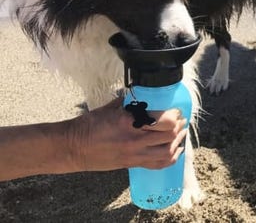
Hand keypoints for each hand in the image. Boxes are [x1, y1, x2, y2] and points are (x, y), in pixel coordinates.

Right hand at [64, 98, 187, 171]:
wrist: (72, 148)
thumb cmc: (88, 125)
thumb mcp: (110, 108)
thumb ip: (128, 102)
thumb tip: (141, 92)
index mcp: (129, 123)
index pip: (163, 121)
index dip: (174, 115)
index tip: (176, 110)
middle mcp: (134, 140)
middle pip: (169, 136)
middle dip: (178, 127)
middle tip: (180, 120)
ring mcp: (134, 155)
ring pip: (167, 152)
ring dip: (177, 142)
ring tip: (180, 134)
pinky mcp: (132, 164)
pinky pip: (158, 165)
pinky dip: (170, 158)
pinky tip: (176, 151)